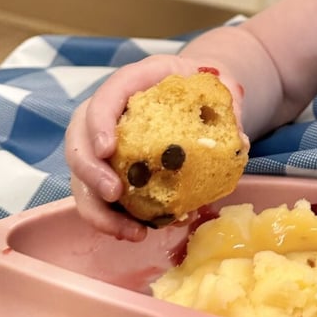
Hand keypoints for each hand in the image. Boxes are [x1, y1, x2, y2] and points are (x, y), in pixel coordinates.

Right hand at [63, 54, 247, 241]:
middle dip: (89, 170)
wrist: (194, 96)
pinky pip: (98, 198)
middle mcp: (106, 113)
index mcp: (133, 82)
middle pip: (78, 140)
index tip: (108, 149)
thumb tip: (239, 140)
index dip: (98, 122)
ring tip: (129, 231)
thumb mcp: (218, 86)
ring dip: (97, 209)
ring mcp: (102, 144)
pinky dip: (113, 219)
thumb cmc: (201, 88)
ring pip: (81, 177)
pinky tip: (137, 233)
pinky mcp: (109, 171)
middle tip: (114, 193)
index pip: (105, 97)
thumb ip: (229, 106)